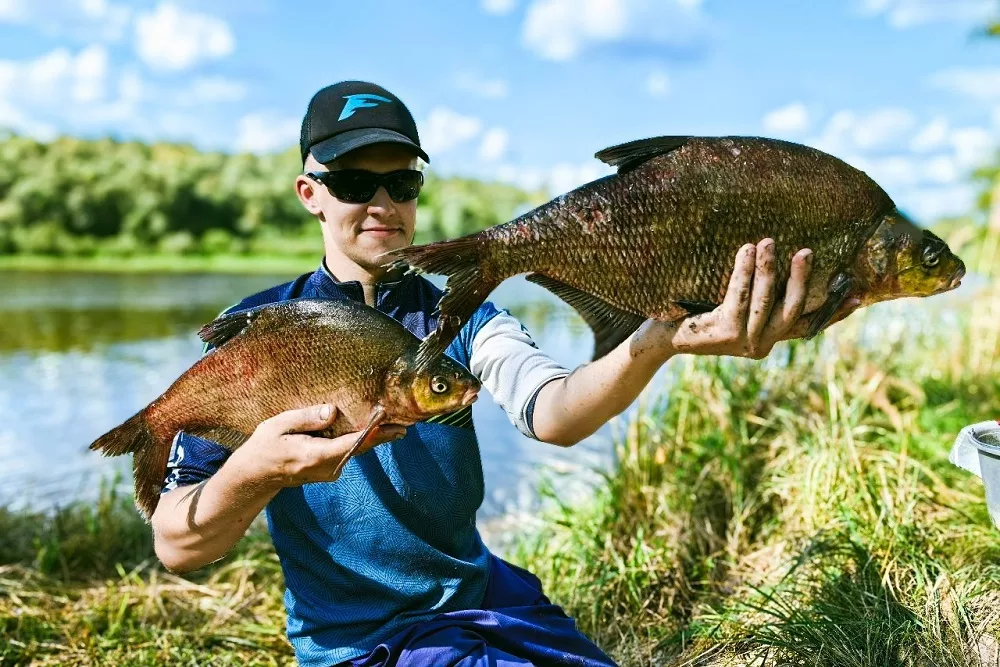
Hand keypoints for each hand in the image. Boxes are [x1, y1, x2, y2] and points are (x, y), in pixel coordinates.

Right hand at [238, 404, 405, 487]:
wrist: (257, 475)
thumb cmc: (265, 446)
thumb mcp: (278, 425)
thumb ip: (307, 417)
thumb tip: (333, 410)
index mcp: (314, 455)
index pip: (351, 444)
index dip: (373, 433)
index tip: (392, 423)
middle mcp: (327, 468)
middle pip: (360, 448)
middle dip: (381, 434)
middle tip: (405, 421)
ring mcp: (330, 473)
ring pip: (356, 450)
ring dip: (372, 436)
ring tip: (392, 420)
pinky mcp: (330, 471)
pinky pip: (349, 452)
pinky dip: (360, 440)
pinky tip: (370, 427)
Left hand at [637, 239, 860, 360]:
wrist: (660, 338)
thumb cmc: (695, 317)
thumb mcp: (731, 308)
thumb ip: (757, 299)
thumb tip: (779, 266)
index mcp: (768, 340)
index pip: (808, 325)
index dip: (834, 312)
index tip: (858, 295)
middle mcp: (761, 346)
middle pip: (794, 310)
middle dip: (803, 279)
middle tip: (806, 251)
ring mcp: (744, 343)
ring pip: (767, 301)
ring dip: (770, 269)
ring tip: (769, 241)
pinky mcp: (725, 334)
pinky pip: (740, 296)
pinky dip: (744, 272)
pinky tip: (747, 251)